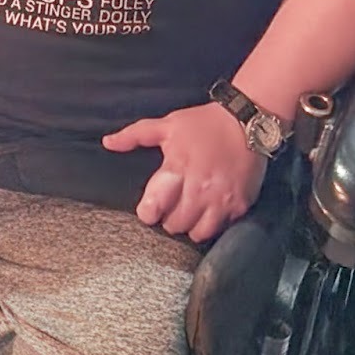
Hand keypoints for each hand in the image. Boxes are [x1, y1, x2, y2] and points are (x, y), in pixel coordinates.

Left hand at [102, 102, 265, 242]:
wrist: (246, 121)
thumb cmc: (203, 124)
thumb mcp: (167, 124)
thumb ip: (135, 135)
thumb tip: (107, 143)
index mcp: (177, 167)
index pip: (154, 207)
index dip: (148, 211)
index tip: (150, 207)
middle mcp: (199, 187)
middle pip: (174, 225)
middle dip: (169, 219)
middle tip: (172, 206)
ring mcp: (221, 199)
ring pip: (197, 233)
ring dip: (190, 225)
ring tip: (191, 210)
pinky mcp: (240, 205)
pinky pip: (220, 229)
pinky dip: (212, 223)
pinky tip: (210, 210)